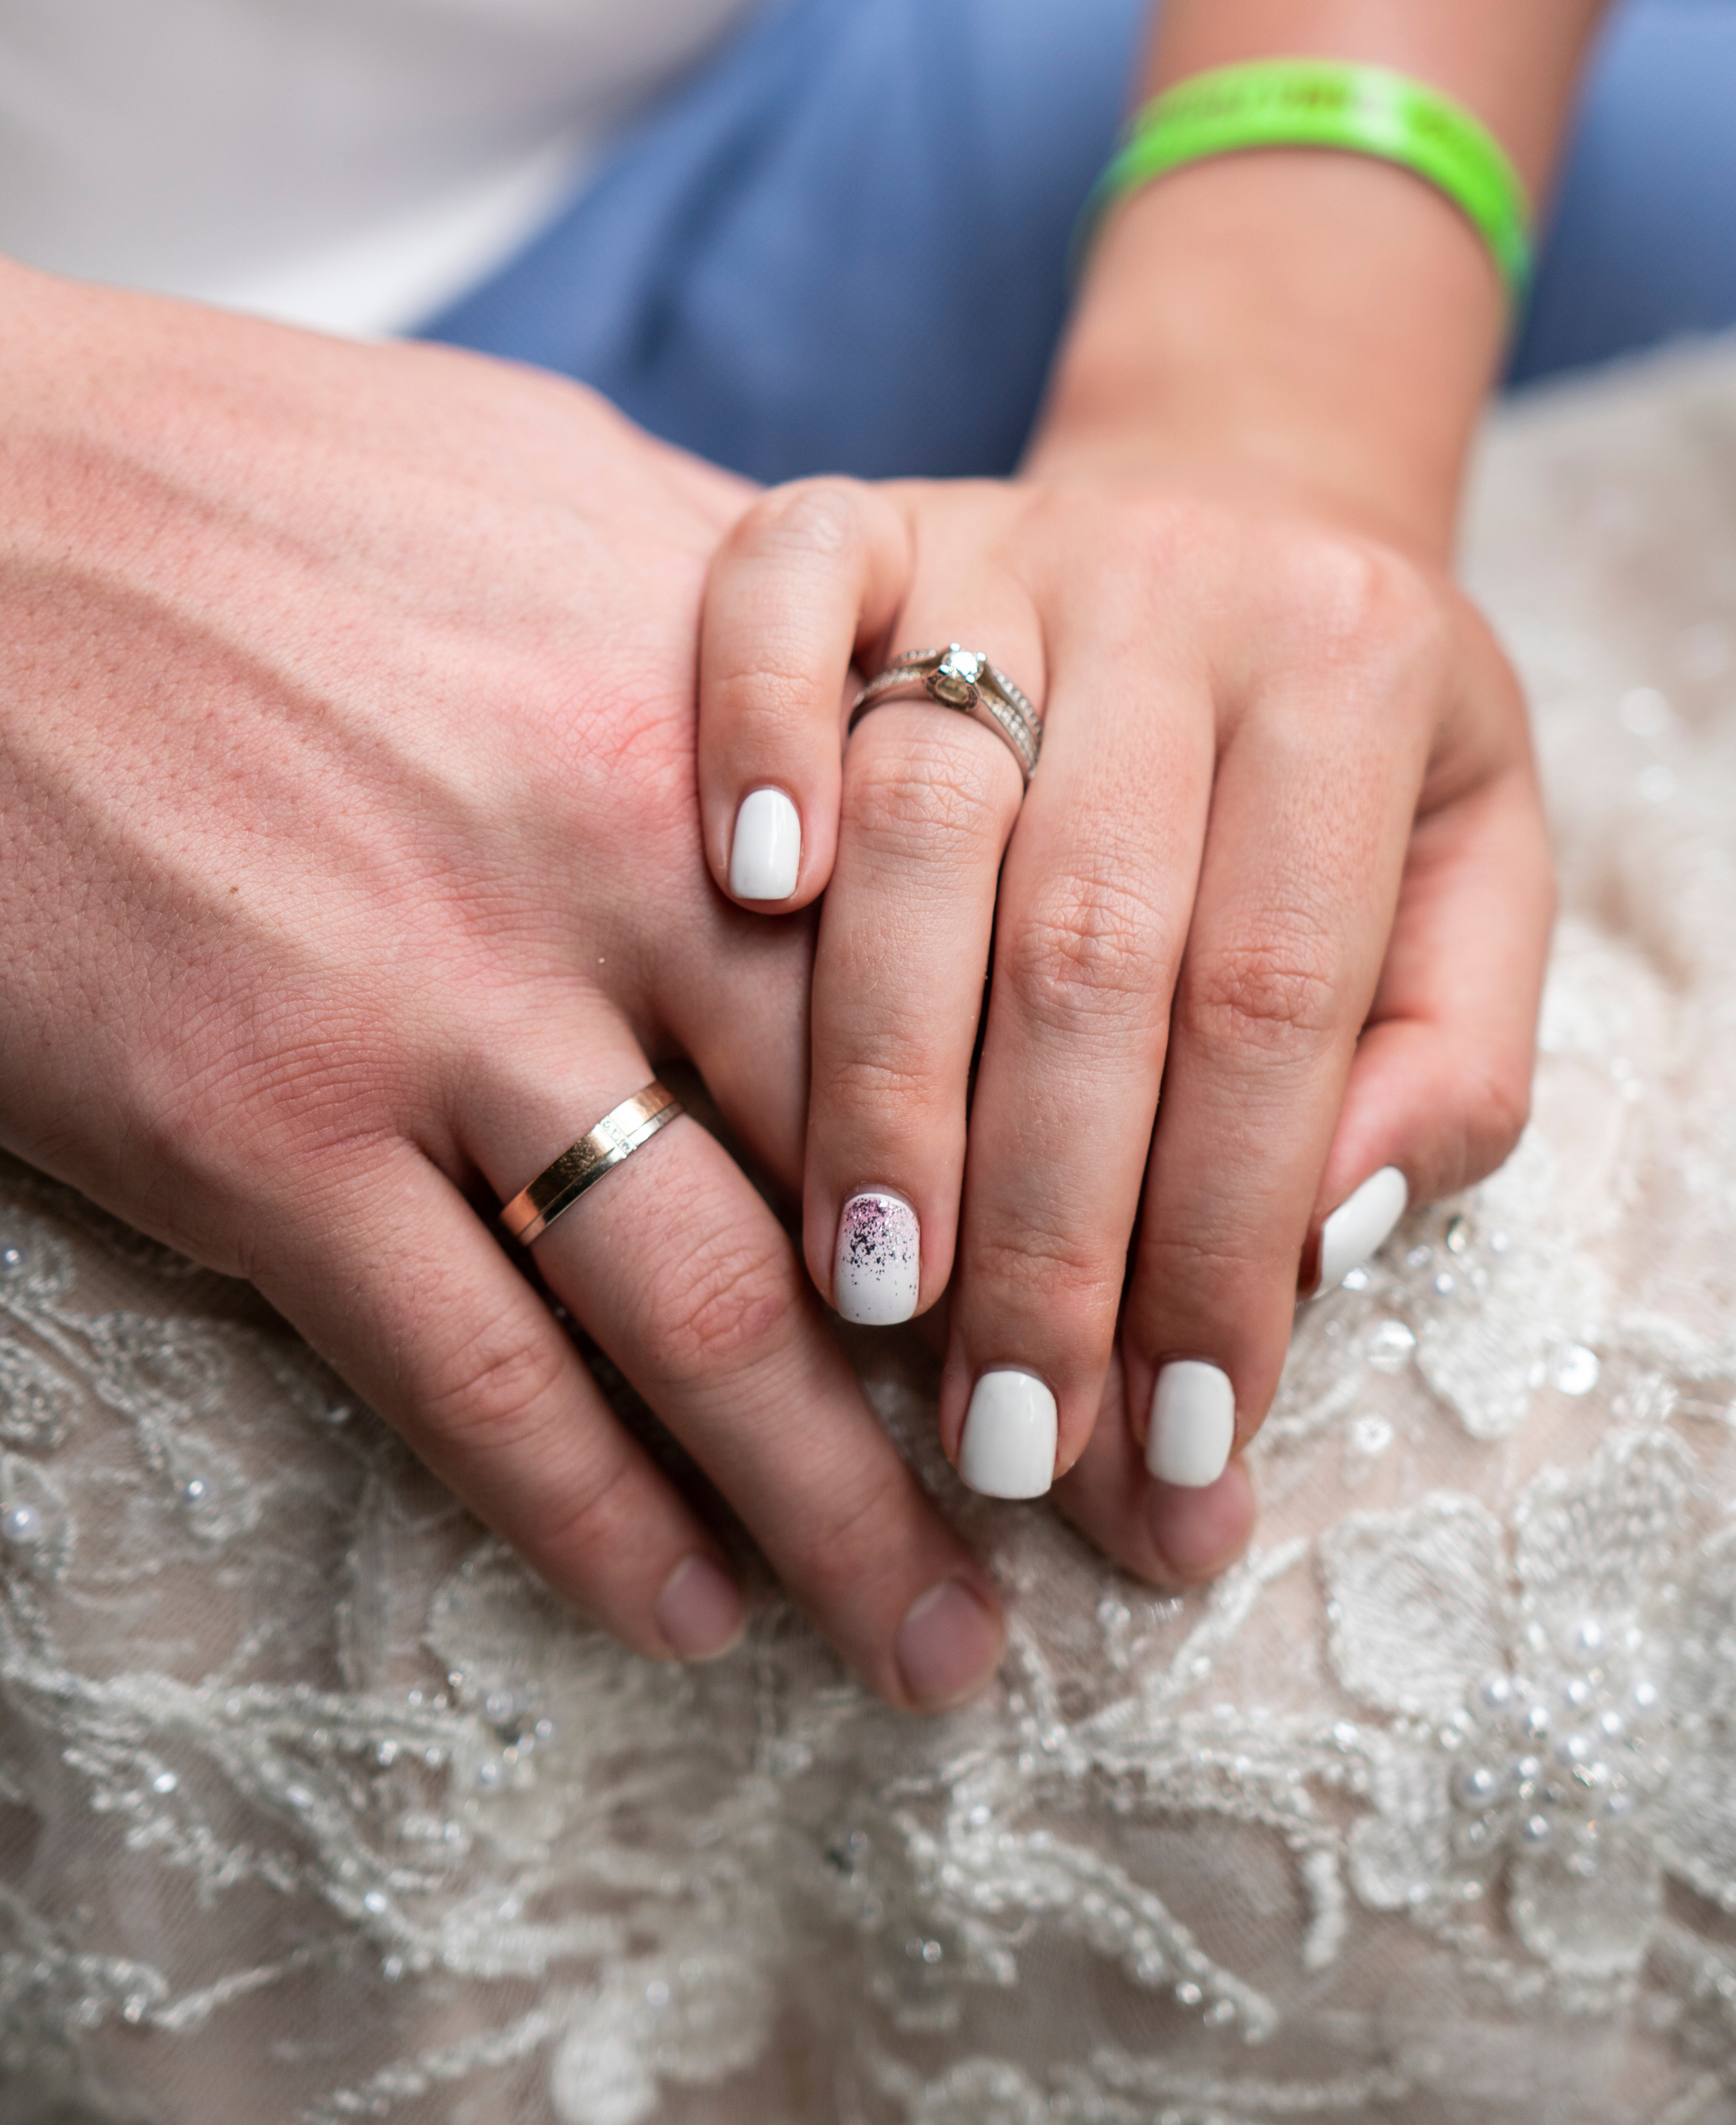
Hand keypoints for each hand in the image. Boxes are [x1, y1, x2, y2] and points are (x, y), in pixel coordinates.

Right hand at [0, 261, 1004, 1710]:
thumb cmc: (260, 478)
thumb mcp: (563, 488)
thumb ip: (757, 633)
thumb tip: (908, 716)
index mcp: (710, 719)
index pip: (974, 979)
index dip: (1093, 1161)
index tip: (1164, 1292)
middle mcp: (611, 881)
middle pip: (887, 1183)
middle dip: (1015, 1382)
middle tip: (1116, 1527)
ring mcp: (432, 1017)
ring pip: (703, 1323)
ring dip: (840, 1517)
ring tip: (940, 1646)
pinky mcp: (256, 1132)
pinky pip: (467, 1375)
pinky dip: (590, 1519)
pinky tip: (687, 1612)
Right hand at [696, 466, 1551, 1573]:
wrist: (1246, 512)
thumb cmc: (1354, 760)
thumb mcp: (1472, 890)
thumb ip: (1439, 1069)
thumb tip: (1315, 1245)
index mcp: (1359, 673)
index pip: (1277, 1003)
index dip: (1220, 1239)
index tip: (1174, 1447)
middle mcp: (1181, 589)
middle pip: (1092, 940)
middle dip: (1046, 1221)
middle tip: (1002, 1430)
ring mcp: (1005, 540)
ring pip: (925, 811)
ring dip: (885, 1070)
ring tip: (868, 1284)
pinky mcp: (865, 515)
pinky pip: (782, 588)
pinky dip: (754, 730)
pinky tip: (746, 900)